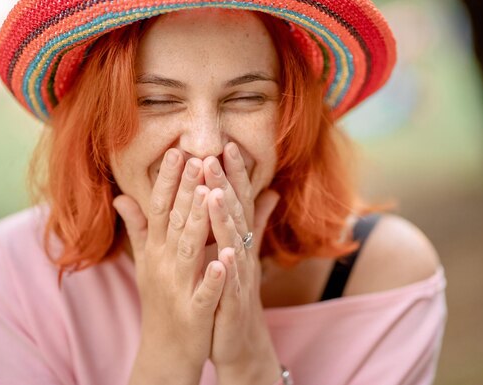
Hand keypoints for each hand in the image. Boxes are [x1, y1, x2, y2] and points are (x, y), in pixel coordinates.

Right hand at [113, 149, 225, 382]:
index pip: (161, 208)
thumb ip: (139, 228)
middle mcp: (163, 264)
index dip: (168, 181)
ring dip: (197, 222)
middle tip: (196, 156)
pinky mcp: (194, 313)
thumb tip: (121, 196)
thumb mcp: (146, 262)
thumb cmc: (161, 300)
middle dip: (185, 189)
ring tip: (207, 193)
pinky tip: (223, 259)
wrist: (166, 350)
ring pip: (188, 250)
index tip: (177, 151)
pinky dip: (213, 277)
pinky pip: (204, 293)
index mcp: (156, 250)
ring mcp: (177, 289)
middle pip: (175, 221)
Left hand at [203, 143, 281, 382]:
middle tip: (213, 156)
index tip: (226, 144)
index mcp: (238, 240)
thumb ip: (251, 221)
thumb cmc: (234, 291)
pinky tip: (224, 255)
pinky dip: (229, 270)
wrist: (238, 339)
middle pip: (236, 215)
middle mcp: (243, 254)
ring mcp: (241, 278)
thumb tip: (269, 190)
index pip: (238, 201)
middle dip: (225, 186)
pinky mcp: (234, 304)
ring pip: (234, 245)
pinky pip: (232, 285)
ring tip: (213, 194)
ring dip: (225, 220)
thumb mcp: (241, 253)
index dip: (234, 174)